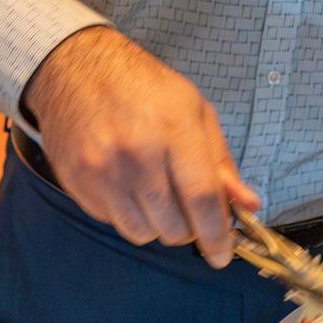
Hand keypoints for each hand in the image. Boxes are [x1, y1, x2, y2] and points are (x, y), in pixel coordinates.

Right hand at [23, 26, 258, 267]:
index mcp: (174, 131)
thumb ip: (220, 161)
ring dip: (155, 224)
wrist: (76, 67)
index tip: (222, 254)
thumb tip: (247, 205)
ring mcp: (102, 171)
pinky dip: (125, 212)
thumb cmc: (143, 86)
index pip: (202, 200)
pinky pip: (111, 221)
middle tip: (187, 208)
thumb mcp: (195, 110)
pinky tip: (126, 182)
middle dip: (188, 228)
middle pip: (173, 227)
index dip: (217, 236)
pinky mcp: (77, 182)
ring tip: (155, 193)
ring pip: (141, 233)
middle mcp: (136, 155)